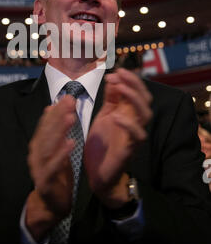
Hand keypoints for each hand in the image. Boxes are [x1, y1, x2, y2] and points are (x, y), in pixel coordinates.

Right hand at [26, 95, 76, 240]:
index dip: (56, 110)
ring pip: (48, 146)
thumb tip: (50, 108)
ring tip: (71, 117)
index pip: (46, 124)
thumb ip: (53, 130)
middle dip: (58, 115)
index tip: (68, 97)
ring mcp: (38, 167)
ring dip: (59, 130)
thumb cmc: (57, 174)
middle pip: (46, 131)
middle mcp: (36, 153)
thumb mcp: (56, 149)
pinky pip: (53, 166)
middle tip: (70, 100)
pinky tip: (71, 142)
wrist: (52, 204)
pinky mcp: (45, 181)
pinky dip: (61, 154)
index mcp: (39, 145)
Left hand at [84, 68, 151, 208]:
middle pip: (145, 99)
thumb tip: (114, 79)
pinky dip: (128, 124)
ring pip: (146, 114)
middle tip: (120, 74)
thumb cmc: (102, 144)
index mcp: (127, 113)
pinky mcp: (130, 149)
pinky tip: (115, 116)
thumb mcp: (103, 116)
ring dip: (134, 98)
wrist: (98, 173)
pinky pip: (138, 136)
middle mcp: (134, 122)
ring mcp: (134, 135)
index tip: (118, 70)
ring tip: (119, 88)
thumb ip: (110, 99)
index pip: (137, 91)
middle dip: (134, 84)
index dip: (130, 79)